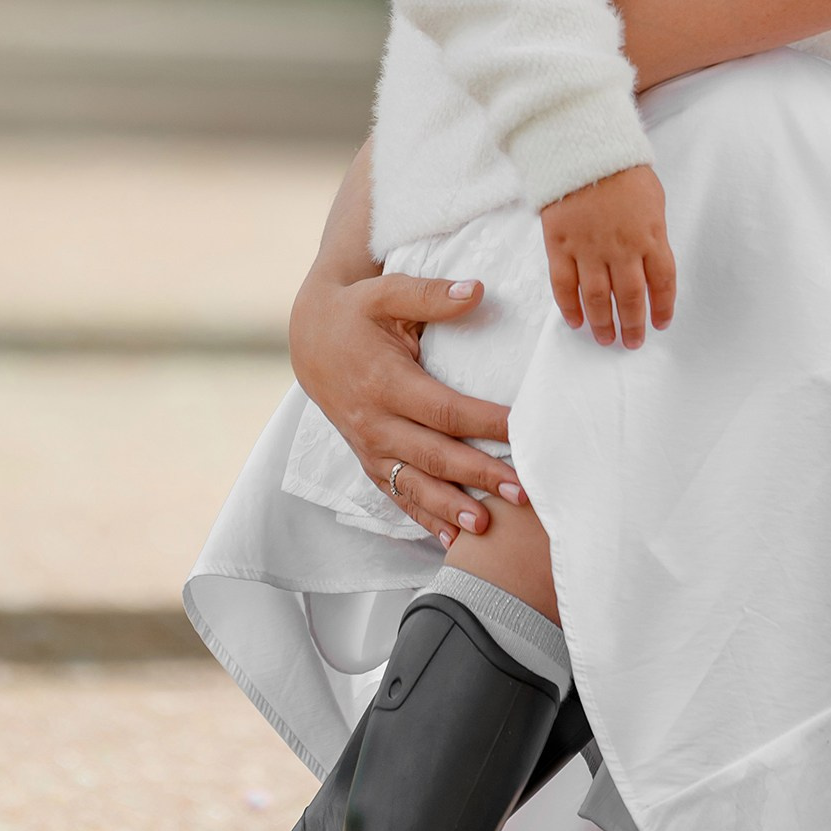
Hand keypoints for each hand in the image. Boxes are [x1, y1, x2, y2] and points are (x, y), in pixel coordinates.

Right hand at [287, 262, 520, 545]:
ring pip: (413, 485)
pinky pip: (396, 494)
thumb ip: (430, 295)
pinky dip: (422, 518)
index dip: (485, 422)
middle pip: (434, 455)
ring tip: (485, 526)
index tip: (522, 429)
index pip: (444, 410)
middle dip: (478, 475)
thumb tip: (476, 291)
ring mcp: (368, 447)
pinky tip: (451, 539)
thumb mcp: (386, 292)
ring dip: (449, 508)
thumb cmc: (355, 312)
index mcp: (385, 383)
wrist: (308, 338)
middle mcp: (375, 422)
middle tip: (521, 491)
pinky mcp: (366, 459)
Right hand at [541, 163, 675, 348]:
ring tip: (605, 340)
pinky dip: (569, 307)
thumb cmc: (621, 167)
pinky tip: (575, 321)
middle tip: (631, 342)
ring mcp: (589, 248)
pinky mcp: (560, 244)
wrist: (583, 145)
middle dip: (632, 325)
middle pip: (630, 298)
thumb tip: (651, 260)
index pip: (662, 282)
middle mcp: (622, 248)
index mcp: (650, 235)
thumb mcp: (653, 199)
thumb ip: (652, 232)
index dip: (662, 307)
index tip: (661, 323)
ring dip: (602, 324)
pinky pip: (564, 285)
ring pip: (597, 298)